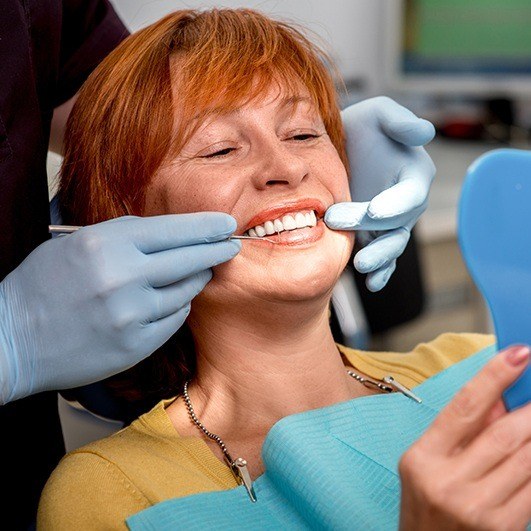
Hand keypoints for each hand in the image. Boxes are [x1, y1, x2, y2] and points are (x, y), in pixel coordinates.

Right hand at [0, 213, 239, 403]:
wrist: (12, 340)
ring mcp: (131, 314)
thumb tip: (172, 236)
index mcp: (105, 244)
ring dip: (196, 278)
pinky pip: (174, 319)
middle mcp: (122, 277)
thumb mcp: (78, 244)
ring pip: (186, 290)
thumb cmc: (42, 286)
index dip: (205, 226)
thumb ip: (125, 238)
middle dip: (216, 250)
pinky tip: (173, 300)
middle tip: (231, 245)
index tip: (226, 223)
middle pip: (189, 259)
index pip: (173, 229)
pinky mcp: (135, 344)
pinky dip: (177, 307)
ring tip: (201, 271)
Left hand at [325, 96, 435, 290]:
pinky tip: (371, 283)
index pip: (410, 194)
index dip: (396, 204)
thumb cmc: (361, 127)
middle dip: (374, 229)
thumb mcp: (378, 114)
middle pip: (397, 224)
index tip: (375, 210)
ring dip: (379, 258)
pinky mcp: (373, 235)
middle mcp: (405, 203)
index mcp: (414, 174)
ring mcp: (390, 223)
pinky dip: (380, 272)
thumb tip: (425, 132)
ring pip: (391, 245)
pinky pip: (382, 256)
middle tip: (338, 223)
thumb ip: (400, 122)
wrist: (338, 148)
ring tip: (362, 266)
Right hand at [398, 345, 530, 530]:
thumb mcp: (429, 463)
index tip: (519, 353)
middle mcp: (448, 482)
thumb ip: (462, 430)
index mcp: (422, 457)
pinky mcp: (503, 528)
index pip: (464, 406)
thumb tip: (499, 398)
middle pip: (505, 432)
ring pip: (528, 458)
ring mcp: (477, 508)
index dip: (494, 376)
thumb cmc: (425, 507)